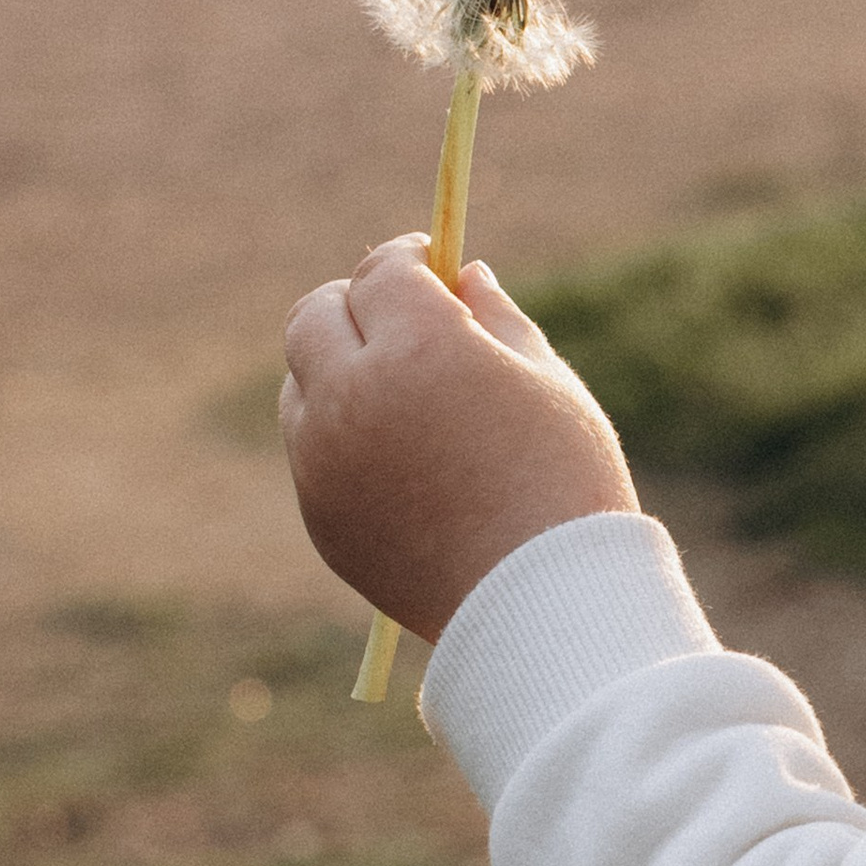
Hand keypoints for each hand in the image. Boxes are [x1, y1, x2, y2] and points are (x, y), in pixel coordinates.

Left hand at [282, 237, 638, 641]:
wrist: (540, 606)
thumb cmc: (564, 483)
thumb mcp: (548, 382)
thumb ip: (495, 318)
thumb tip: (462, 274)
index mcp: (418, 347)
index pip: (382, 272)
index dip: (407, 259)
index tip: (430, 262)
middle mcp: (353, 396)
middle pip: (313, 315)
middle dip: (354, 303)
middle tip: (403, 317)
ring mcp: (324, 461)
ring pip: (301, 382)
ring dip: (339, 368)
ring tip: (408, 395)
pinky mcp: (319, 516)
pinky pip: (311, 450)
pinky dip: (342, 435)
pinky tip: (405, 459)